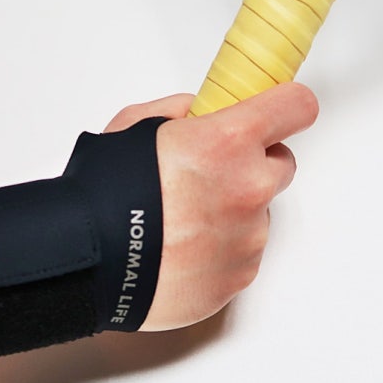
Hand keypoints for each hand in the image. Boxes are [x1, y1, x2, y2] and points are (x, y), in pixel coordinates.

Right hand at [104, 83, 318, 330]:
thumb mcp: (133, 125)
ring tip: (183, 221)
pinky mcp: (240, 275)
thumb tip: (199, 114)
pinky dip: (222, 249)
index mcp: (228, 142)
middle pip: (281, 164)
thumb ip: (179, 111)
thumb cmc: (103, 193)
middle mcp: (249, 189)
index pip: (297, 107)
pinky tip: (184, 249)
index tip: (280, 111)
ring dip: (234, 211)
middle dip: (253, 164)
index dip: (286, 107)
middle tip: (209, 174)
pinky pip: (244, 252)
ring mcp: (248, 237)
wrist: (85, 260)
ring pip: (259, 212)